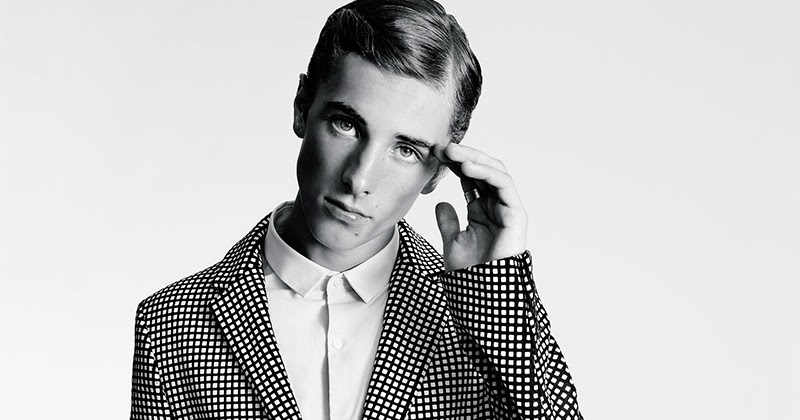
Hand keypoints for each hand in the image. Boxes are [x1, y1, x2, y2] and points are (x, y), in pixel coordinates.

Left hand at [434, 142, 527, 270]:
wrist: (482, 295)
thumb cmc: (470, 274)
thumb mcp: (452, 242)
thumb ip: (448, 222)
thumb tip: (441, 203)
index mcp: (482, 210)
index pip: (470, 179)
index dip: (455, 164)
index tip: (435, 154)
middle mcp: (496, 207)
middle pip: (483, 171)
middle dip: (463, 156)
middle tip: (442, 147)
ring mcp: (507, 209)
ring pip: (494, 173)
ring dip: (473, 159)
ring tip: (451, 152)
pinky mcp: (516, 214)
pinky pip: (503, 185)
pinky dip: (486, 173)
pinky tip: (467, 167)